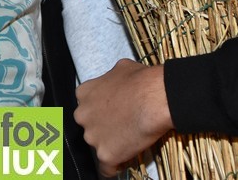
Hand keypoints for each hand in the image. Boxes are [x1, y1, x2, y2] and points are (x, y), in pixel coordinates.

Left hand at [74, 59, 172, 176]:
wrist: (154, 99)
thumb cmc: (141, 81)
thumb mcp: (122, 68)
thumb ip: (111, 78)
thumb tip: (117, 80)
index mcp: (84, 93)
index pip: (87, 105)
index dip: (101, 110)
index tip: (112, 112)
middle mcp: (82, 116)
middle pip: (89, 126)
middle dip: (103, 127)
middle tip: (122, 126)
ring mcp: (92, 137)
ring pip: (98, 145)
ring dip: (111, 144)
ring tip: (130, 140)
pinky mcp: (105, 155)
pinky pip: (106, 168)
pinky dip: (114, 167)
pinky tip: (123, 162)